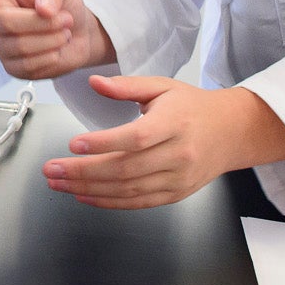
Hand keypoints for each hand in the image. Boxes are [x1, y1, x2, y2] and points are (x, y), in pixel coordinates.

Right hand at [0, 0, 111, 78]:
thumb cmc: (63, 5)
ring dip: (51, 41)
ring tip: (63, 33)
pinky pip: (28, 67)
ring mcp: (1, 47)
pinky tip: (55, 50)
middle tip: (64, 19)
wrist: (80, 33)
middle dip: (42, 23)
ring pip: (20, 48)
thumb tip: (43, 8)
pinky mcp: (13, 68)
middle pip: (7, 23)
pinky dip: (50, 58)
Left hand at [42, 75, 284, 208]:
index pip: (136, 138)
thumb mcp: (162, 86)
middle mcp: (178, 155)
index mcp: (174, 124)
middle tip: (51, 169)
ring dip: (88, 189)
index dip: (103, 144)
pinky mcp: (175, 194)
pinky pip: (138, 202)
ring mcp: (177, 179)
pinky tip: (84, 195)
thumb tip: (94, 82)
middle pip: (126, 169)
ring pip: (128, 190)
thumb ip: (126, 86)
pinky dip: (108, 202)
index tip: (73, 144)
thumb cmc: (193, 107)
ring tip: (58, 183)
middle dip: (83, 172)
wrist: (232, 132)